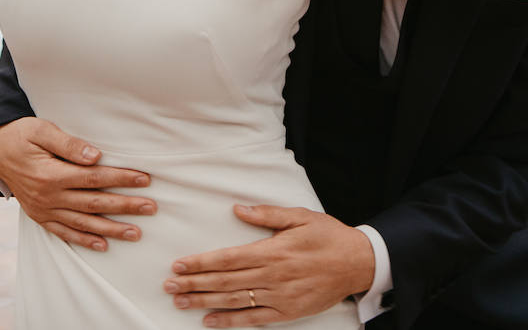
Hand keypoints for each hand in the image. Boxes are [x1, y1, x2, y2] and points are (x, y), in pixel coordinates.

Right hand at [0, 117, 154, 250]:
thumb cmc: (21, 135)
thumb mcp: (41, 130)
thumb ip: (68, 143)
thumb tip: (94, 156)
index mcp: (51, 174)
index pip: (94, 178)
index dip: (121, 179)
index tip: (145, 179)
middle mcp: (48, 196)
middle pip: (94, 203)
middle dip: (125, 206)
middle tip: (151, 208)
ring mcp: (43, 209)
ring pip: (82, 223)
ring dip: (110, 229)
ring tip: (135, 233)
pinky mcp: (39, 216)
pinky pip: (63, 232)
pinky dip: (83, 240)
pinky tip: (102, 246)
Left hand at [164, 206, 375, 326]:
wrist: (358, 263)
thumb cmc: (328, 236)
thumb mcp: (300, 216)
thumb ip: (267, 214)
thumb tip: (238, 209)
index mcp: (273, 250)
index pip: (228, 257)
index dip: (201, 262)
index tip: (179, 265)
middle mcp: (273, 275)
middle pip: (225, 281)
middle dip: (194, 283)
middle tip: (169, 286)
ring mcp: (279, 297)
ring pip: (234, 301)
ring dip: (204, 302)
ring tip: (181, 302)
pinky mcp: (287, 312)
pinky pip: (253, 320)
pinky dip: (230, 322)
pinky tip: (210, 321)